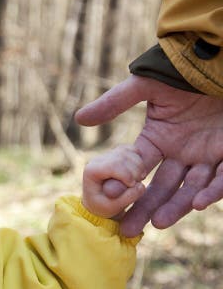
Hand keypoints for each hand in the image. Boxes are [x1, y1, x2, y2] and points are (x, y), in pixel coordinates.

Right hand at [75, 75, 222, 235]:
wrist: (220, 60)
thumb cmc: (183, 70)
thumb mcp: (147, 85)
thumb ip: (115, 102)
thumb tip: (79, 118)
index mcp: (158, 138)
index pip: (138, 169)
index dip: (124, 186)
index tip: (111, 202)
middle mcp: (181, 151)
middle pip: (162, 186)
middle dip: (146, 208)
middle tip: (129, 228)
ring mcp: (207, 154)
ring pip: (190, 188)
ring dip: (176, 207)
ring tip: (159, 223)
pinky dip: (212, 192)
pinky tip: (197, 203)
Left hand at [83, 145, 144, 219]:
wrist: (100, 202)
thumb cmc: (104, 206)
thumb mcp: (114, 207)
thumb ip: (127, 198)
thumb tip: (140, 186)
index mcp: (91, 171)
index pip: (112, 165)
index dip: (126, 174)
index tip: (132, 185)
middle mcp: (97, 160)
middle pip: (121, 156)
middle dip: (134, 169)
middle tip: (138, 182)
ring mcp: (107, 155)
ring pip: (128, 151)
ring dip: (139, 164)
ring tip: (140, 178)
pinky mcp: (117, 153)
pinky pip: (132, 149)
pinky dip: (139, 159)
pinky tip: (139, 172)